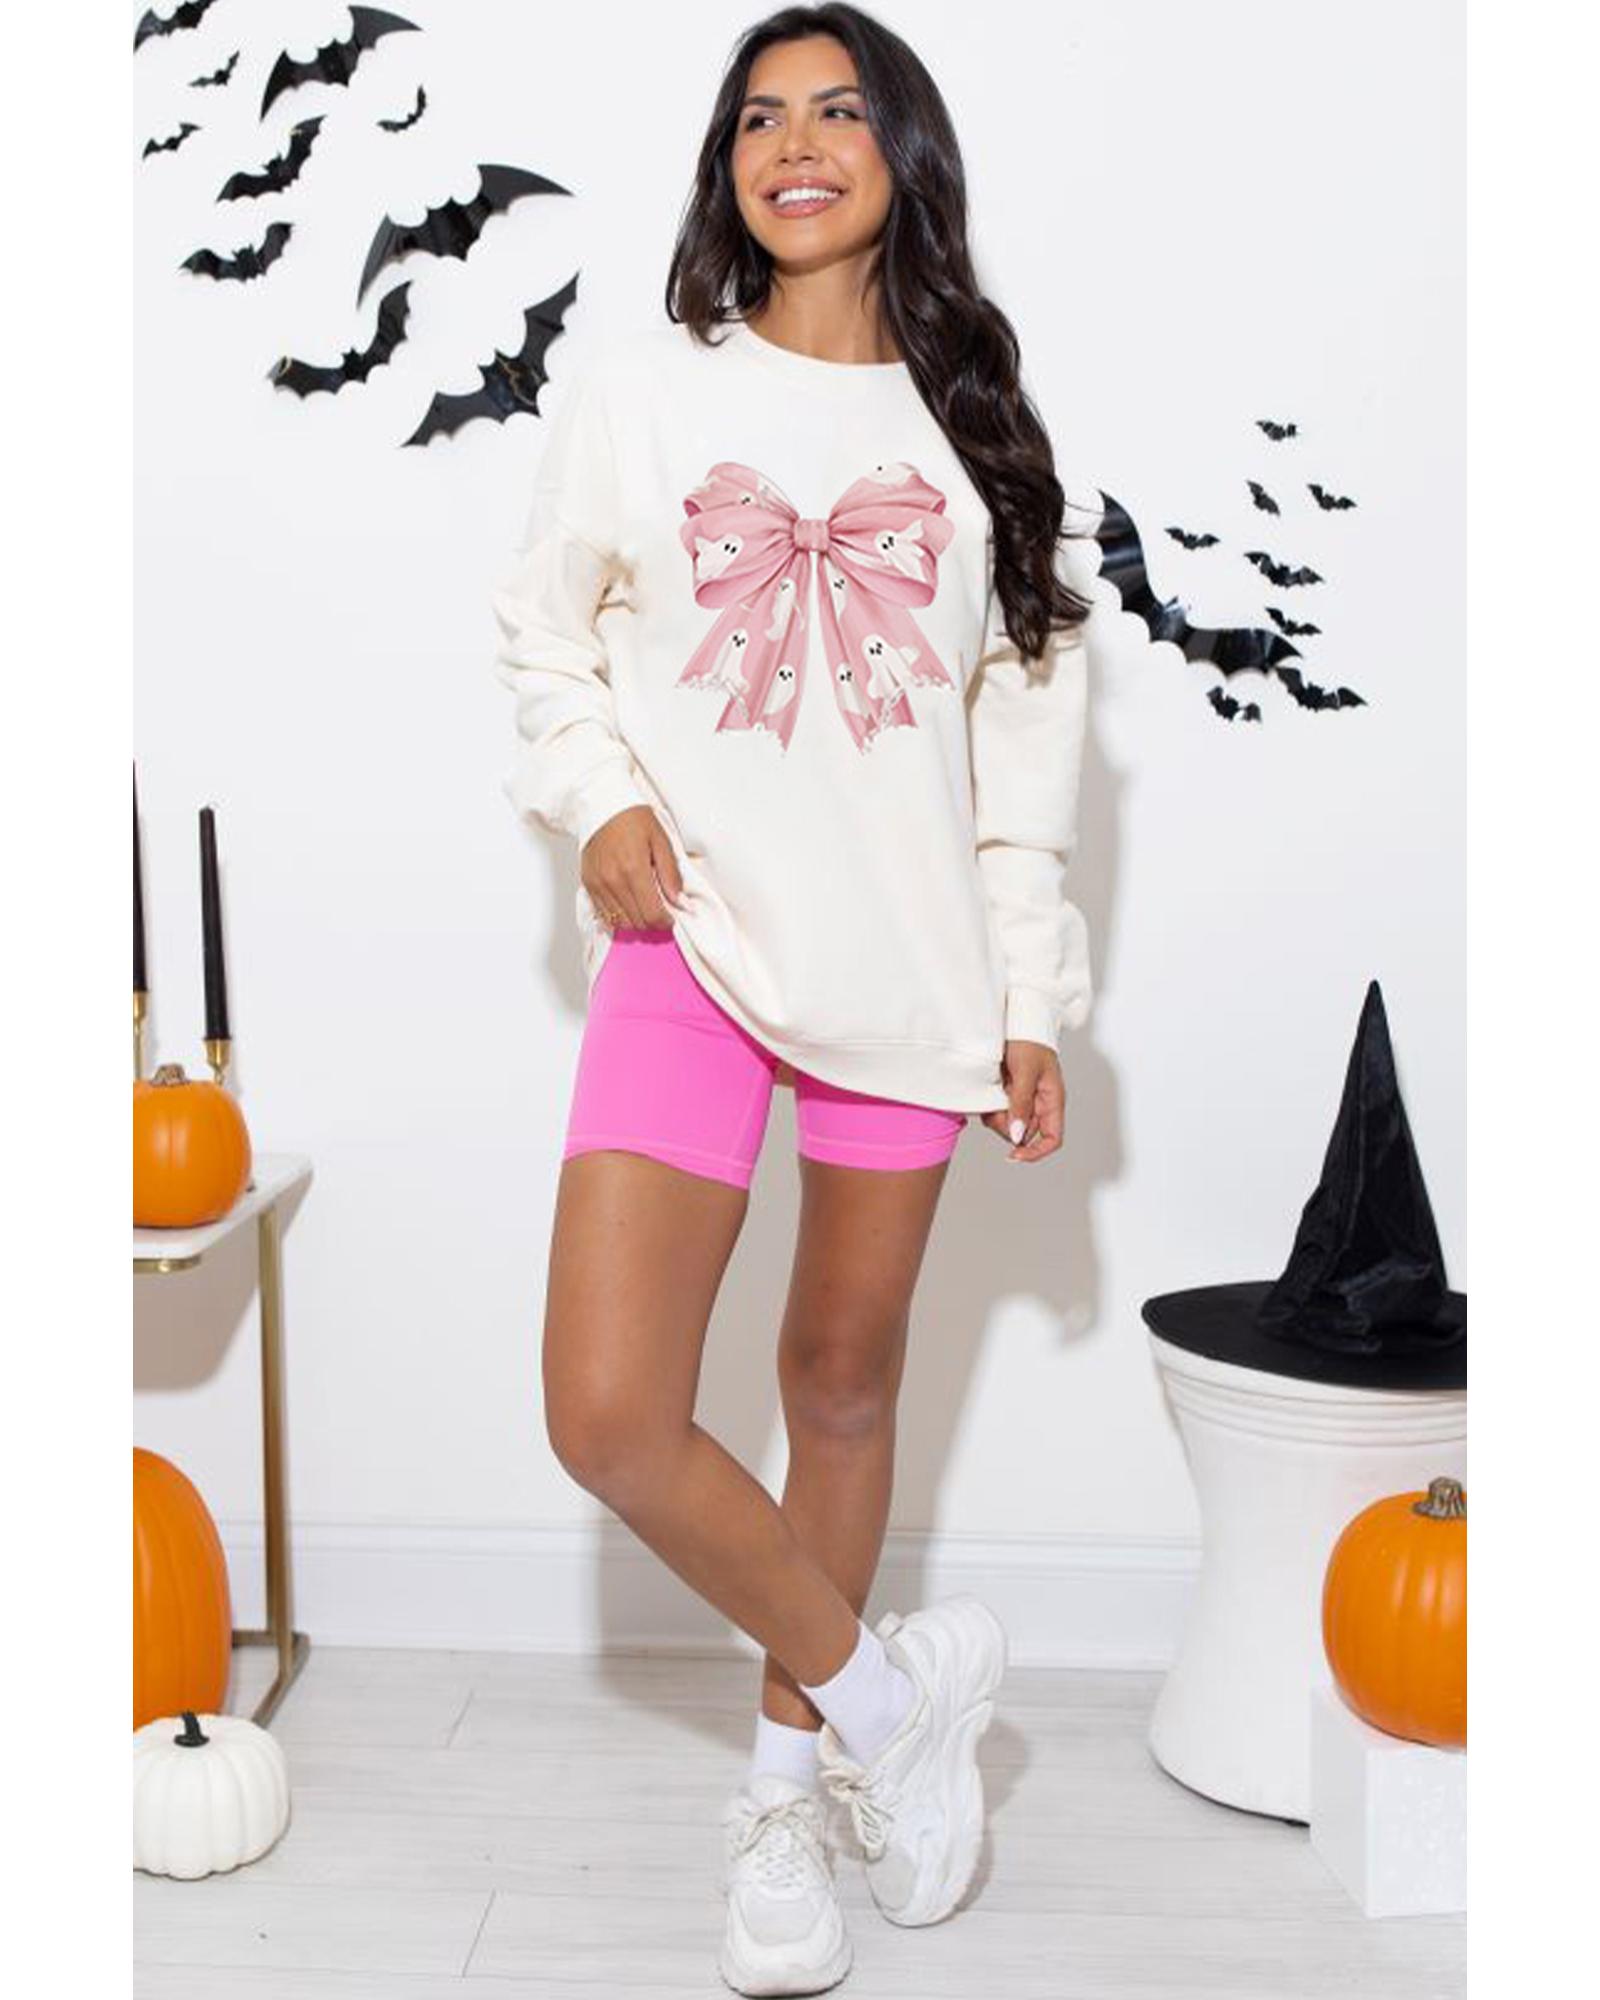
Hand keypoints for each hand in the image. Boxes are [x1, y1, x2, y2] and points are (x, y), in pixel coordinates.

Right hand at [580, 806, 682, 930]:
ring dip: (636, 921)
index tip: (670, 917)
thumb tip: (680, 902)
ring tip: (644, 908)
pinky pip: (604, 914)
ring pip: (620, 922)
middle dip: (652, 923)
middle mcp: (613, 881)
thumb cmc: (633, 819)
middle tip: (660, 912)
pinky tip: (628, 904)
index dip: (665, 922)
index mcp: (634, 869)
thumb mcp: (661, 840)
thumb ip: (671, 874)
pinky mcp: (589, 884)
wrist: (602, 806)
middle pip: (637, 922)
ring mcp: (598, 884)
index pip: (652, 915)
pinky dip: (619, 915)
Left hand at [980, 1040, 1064, 1161]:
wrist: (1017, 1020)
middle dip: (1007, 1125)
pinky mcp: (1009, 1094)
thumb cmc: (1029, 1040)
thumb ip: (1021, 1103)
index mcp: (1052, 1100)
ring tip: (995, 1090)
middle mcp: (1040, 1104)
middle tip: (998, 1103)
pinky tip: (990, 1089)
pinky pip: (999, 1112)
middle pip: (1024, 1134)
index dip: (1036, 1152)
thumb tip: (1017, 1136)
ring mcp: (1024, 1100)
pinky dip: (991, 1106)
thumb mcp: (1026, 1071)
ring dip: (997, 1114)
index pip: (1052, 1139)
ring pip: (1009, 1125)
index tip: (1014, 1154)